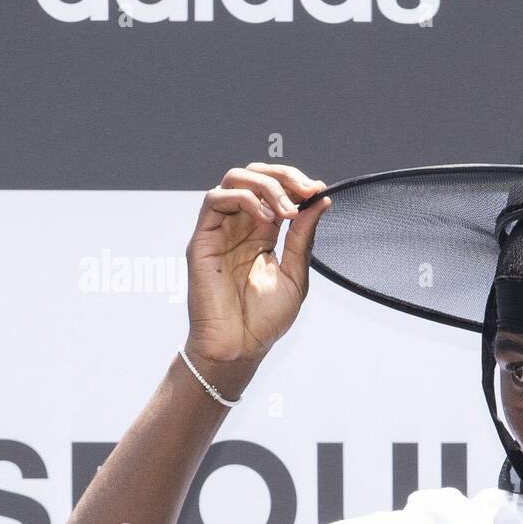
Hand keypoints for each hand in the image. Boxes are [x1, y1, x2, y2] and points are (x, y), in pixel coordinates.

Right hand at [183, 163, 330, 384]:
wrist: (239, 347)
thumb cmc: (264, 321)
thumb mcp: (295, 274)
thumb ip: (303, 237)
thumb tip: (320, 201)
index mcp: (262, 233)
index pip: (275, 190)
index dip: (296, 183)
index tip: (319, 191)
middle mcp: (239, 226)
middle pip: (254, 176)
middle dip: (284, 176)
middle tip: (307, 191)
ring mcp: (219, 230)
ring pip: (234, 179)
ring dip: (266, 186)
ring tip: (287, 211)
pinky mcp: (203, 239)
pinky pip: (215, 200)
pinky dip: (244, 198)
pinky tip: (266, 218)